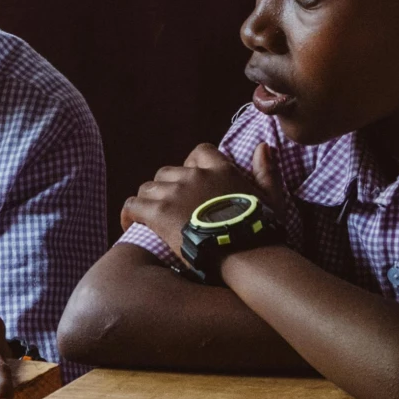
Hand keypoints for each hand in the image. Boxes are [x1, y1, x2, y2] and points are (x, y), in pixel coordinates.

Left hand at [120, 144, 273, 264]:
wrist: (244, 253)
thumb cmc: (260, 230)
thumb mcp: (270, 197)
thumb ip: (266, 171)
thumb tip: (264, 146)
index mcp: (220, 169)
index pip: (200, 151)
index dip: (191, 165)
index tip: (191, 181)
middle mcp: (194, 175)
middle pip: (167, 172)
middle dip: (166, 188)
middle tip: (170, 208)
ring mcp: (175, 193)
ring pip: (148, 188)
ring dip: (148, 202)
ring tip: (150, 219)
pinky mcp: (159, 213)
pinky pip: (133, 205)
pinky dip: (128, 214)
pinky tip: (129, 225)